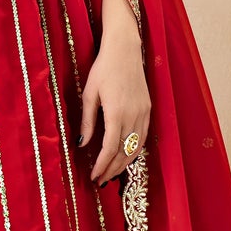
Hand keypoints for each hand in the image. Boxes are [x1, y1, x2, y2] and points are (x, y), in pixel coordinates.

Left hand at [79, 26, 151, 185]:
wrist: (125, 50)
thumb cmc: (103, 69)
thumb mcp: (89, 94)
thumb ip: (88, 120)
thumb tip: (82, 143)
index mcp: (116, 113)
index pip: (110, 148)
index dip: (102, 165)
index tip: (94, 176)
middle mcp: (133, 116)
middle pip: (124, 152)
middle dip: (112, 169)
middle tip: (101, 180)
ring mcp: (143, 113)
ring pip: (135, 147)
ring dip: (124, 163)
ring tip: (112, 173)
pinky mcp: (148, 110)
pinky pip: (142, 137)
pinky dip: (134, 150)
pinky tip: (126, 156)